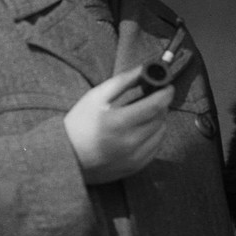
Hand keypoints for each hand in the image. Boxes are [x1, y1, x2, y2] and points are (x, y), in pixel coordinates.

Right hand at [64, 65, 173, 183]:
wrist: (67, 157)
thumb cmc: (79, 124)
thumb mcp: (96, 97)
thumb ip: (122, 81)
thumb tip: (144, 69)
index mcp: (119, 122)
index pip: (155, 106)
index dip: (165, 94)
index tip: (168, 86)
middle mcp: (130, 142)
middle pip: (160, 118)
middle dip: (160, 105)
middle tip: (152, 97)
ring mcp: (134, 157)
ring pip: (160, 133)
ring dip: (158, 120)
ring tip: (144, 114)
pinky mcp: (136, 167)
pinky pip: (155, 147)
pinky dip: (154, 136)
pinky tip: (141, 130)